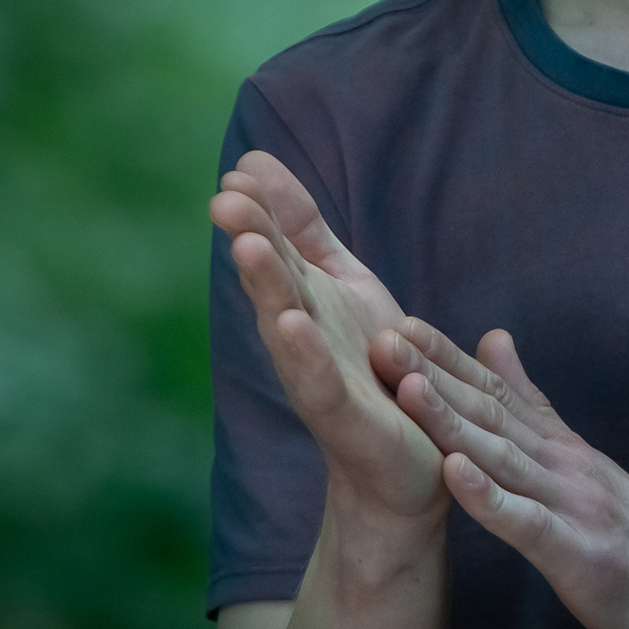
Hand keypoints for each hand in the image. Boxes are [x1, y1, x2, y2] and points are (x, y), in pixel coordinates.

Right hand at [212, 151, 448, 528]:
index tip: (242, 169)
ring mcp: (316, 374)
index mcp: (305, 296)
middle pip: (274, 278)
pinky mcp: (341, 417)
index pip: (282, 243)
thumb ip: (303, 229)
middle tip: (224, 199)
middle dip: (252, 238)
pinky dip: (304, 353)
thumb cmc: (373, 368)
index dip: (266, 207)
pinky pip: (319, 382)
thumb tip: (252, 162)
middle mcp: (301, 333)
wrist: (404, 465)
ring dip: (266, 288)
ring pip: (286, 324)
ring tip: (248, 247)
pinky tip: (289, 323)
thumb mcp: (342, 283)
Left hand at [388, 320, 628, 628]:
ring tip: (405, 388)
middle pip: (492, 413)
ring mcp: (574, 506)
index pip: (498, 391)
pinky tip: (453, 473)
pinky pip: (526, 522)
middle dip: (433, 376)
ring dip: (451, 422)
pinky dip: (488, 497)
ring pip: (503, 457)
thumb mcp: (583, 467)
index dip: (447, 358)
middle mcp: (565, 466)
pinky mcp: (580, 553)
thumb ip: (535, 406)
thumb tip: (493, 338)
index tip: (398, 324)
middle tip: (381, 338)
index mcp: (562, 449)